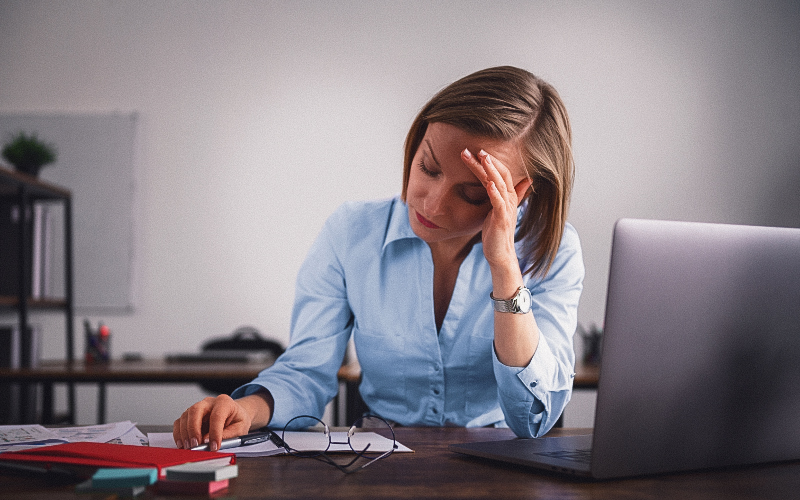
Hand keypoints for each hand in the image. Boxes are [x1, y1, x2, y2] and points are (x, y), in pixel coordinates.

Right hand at [173, 394, 257, 450]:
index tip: (214, 446)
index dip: (214, 432)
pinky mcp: (190, 415)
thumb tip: (210, 442)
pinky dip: (179, 434)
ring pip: (185, 416)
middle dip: (193, 429)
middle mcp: (209, 402)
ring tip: (190, 447)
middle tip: (196, 445)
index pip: (216, 416)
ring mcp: (198, 408)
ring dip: (185, 433)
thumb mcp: (240, 428)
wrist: (235, 415)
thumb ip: (228, 435)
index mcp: (224, 402)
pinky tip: (183, 444)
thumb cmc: (237, 420)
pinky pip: (180, 422)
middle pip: (195, 411)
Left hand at [461, 148, 531, 270]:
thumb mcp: (499, 211)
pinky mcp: (502, 219)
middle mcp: (509, 200)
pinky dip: (494, 192)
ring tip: (482, 158)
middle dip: (488, 161)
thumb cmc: (496, 233)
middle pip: (500, 175)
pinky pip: (499, 203)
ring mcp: (506, 209)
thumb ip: (503, 196)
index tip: (476, 151)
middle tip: (476, 149)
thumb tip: (517, 182)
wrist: (500, 254)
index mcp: (507, 196)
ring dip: (490, 170)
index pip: (501, 173)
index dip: (490, 162)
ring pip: (499, 185)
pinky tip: (489, 183)